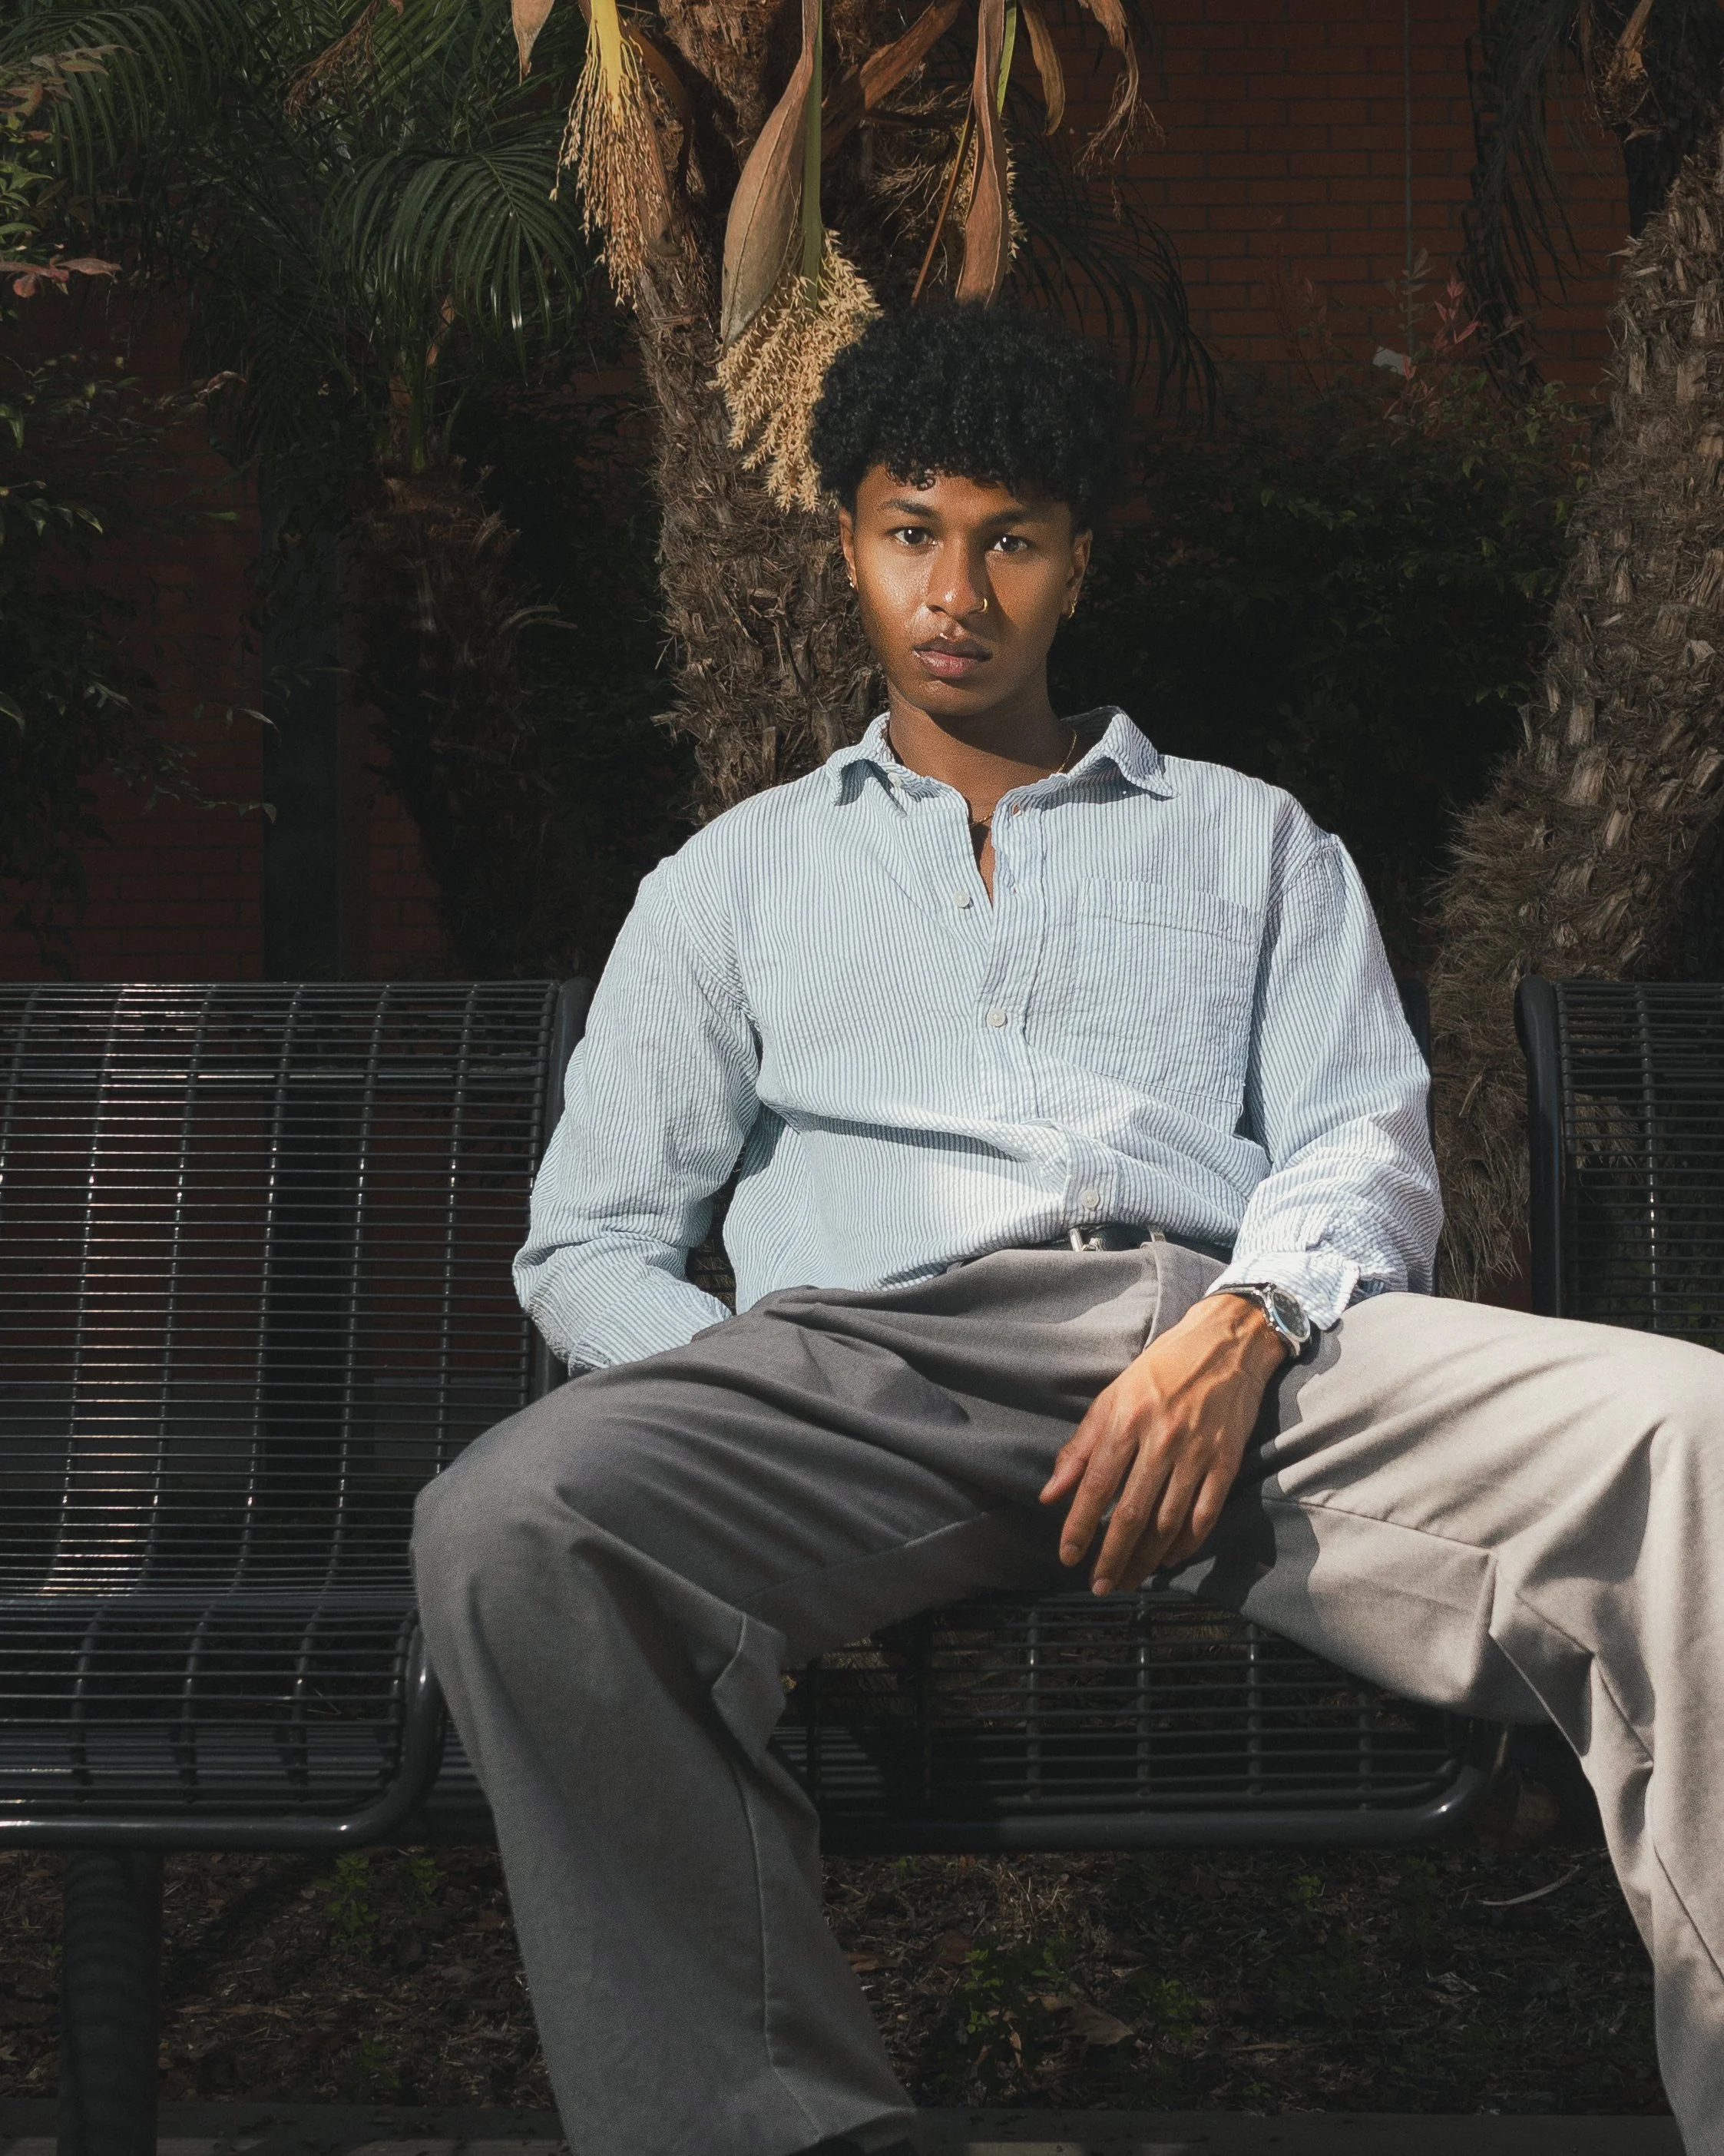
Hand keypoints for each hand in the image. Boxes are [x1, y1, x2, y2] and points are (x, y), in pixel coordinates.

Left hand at [1038, 1292, 1287, 1593]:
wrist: (1225, 1344)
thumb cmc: (1160, 1370)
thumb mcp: (1111, 1398)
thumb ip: (1080, 1448)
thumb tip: (1050, 1495)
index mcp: (1125, 1421)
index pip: (1096, 1487)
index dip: (1079, 1528)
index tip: (1067, 1558)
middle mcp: (1161, 1440)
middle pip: (1131, 1515)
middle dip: (1112, 1557)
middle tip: (1099, 1586)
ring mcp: (1197, 1453)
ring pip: (1167, 1523)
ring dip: (1146, 1559)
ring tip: (1130, 1579)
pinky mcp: (1227, 1462)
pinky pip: (1204, 1516)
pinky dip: (1186, 1545)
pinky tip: (1169, 1560)